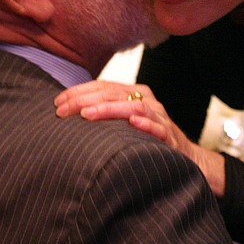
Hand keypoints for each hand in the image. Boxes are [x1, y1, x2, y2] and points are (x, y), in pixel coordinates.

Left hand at [55, 81, 226, 195]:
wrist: (185, 158)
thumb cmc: (147, 139)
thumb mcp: (125, 122)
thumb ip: (105, 114)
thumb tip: (69, 112)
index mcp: (135, 93)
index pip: (103, 85)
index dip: (79, 91)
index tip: (58, 102)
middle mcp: (147, 100)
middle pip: (114, 93)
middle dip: (86, 100)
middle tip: (63, 109)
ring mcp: (159, 116)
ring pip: (133, 106)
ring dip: (109, 109)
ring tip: (87, 114)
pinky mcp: (169, 135)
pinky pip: (157, 127)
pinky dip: (145, 124)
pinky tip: (132, 123)